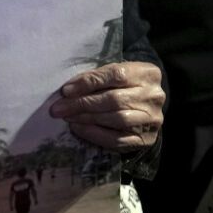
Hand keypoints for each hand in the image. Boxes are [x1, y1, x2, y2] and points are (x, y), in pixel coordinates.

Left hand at [50, 60, 164, 151]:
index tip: (66, 90)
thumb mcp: (115, 74)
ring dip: (86, 118)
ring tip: (67, 117)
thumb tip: (68, 91)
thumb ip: (96, 77)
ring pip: (116, 119)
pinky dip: (94, 134)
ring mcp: (152, 118)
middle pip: (114, 99)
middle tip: (59, 108)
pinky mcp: (147, 138)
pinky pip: (117, 139)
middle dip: (82, 104)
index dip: (88, 82)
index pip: (116, 74)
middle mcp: (154, 96)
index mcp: (148, 73)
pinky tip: (78, 128)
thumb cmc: (124, 86)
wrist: (145, 107)